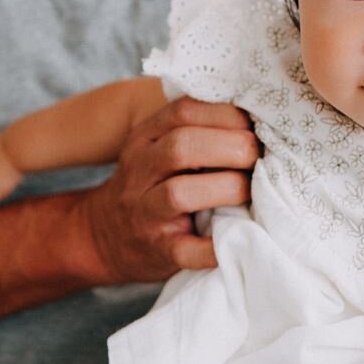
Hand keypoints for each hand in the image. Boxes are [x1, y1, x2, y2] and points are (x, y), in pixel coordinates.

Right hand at [79, 96, 258, 283]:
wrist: (104, 238)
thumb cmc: (149, 186)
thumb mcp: (156, 148)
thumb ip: (193, 129)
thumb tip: (255, 116)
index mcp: (144, 139)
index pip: (183, 112)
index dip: (226, 115)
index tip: (255, 124)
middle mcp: (140, 171)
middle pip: (181, 147)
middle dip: (231, 147)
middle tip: (258, 155)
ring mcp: (146, 213)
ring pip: (179, 193)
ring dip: (227, 188)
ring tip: (251, 190)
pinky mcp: (159, 251)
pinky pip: (186, 251)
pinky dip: (215, 247)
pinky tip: (239, 237)